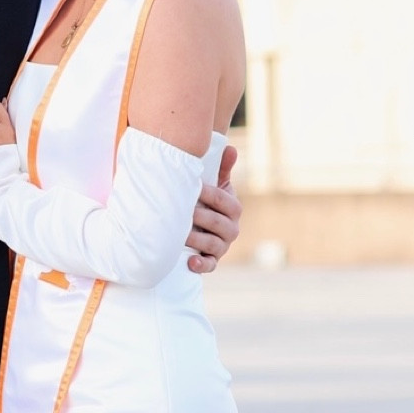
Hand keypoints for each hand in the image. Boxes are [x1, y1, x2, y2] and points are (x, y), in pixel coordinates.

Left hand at [186, 143, 240, 274]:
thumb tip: (230, 147)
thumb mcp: (216, 185)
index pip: (223, 200)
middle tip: (182, 210)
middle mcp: (232, 228)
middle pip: (218, 223)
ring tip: (180, 234)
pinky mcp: (212, 261)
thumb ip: (222, 168)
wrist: (200, 228)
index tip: (193, 186)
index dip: (208, 193)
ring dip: (196, 239)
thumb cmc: (207, 202)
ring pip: (212, 244)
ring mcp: (222, 246)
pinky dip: (201, 265)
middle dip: (200, 216)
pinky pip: (210, 266)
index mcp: (234, 208)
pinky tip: (190, 262)